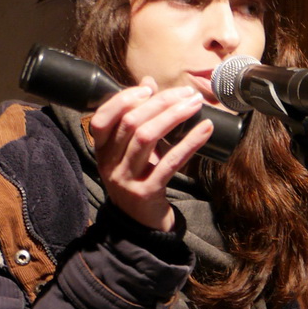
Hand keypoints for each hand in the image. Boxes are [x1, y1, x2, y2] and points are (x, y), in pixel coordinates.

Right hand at [87, 76, 215, 230]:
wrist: (143, 225)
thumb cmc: (141, 180)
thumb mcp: (133, 152)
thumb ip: (138, 118)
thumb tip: (148, 82)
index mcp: (102, 152)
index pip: (102, 118)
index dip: (123, 99)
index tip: (149, 88)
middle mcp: (109, 164)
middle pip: (131, 123)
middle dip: (160, 102)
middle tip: (186, 93)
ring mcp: (127, 179)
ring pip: (146, 137)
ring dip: (174, 116)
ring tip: (195, 104)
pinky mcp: (148, 192)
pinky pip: (170, 162)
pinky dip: (190, 142)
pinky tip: (205, 129)